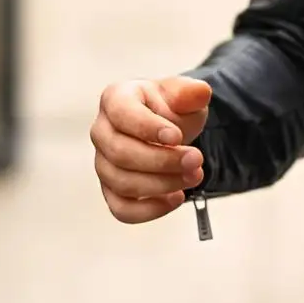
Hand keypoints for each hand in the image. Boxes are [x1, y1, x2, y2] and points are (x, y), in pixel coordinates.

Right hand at [90, 76, 211, 224]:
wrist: (170, 129)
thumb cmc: (170, 108)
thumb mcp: (184, 95)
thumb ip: (191, 92)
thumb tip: (201, 92)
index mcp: (116, 99)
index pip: (122, 114)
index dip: (148, 128)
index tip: (177, 136)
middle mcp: (102, 131)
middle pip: (120, 154)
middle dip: (162, 161)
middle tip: (196, 160)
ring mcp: (103, 163)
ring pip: (122, 183)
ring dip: (162, 185)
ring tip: (193, 176)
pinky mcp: (112, 190)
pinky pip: (121, 209)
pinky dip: (149, 210)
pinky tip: (176, 198)